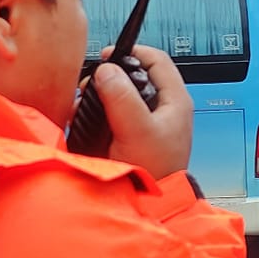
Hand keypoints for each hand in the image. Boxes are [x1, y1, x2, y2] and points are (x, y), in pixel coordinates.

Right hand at [96, 43, 192, 182]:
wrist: (149, 205)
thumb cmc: (155, 171)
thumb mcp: (137, 130)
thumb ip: (122, 97)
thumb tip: (106, 71)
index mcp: (174, 101)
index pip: (156, 60)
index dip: (132, 52)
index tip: (107, 56)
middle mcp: (162, 109)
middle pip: (135, 76)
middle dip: (109, 77)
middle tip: (91, 83)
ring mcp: (146, 123)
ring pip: (120, 95)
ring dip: (99, 97)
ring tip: (85, 104)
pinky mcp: (131, 136)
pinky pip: (112, 115)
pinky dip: (96, 114)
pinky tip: (84, 120)